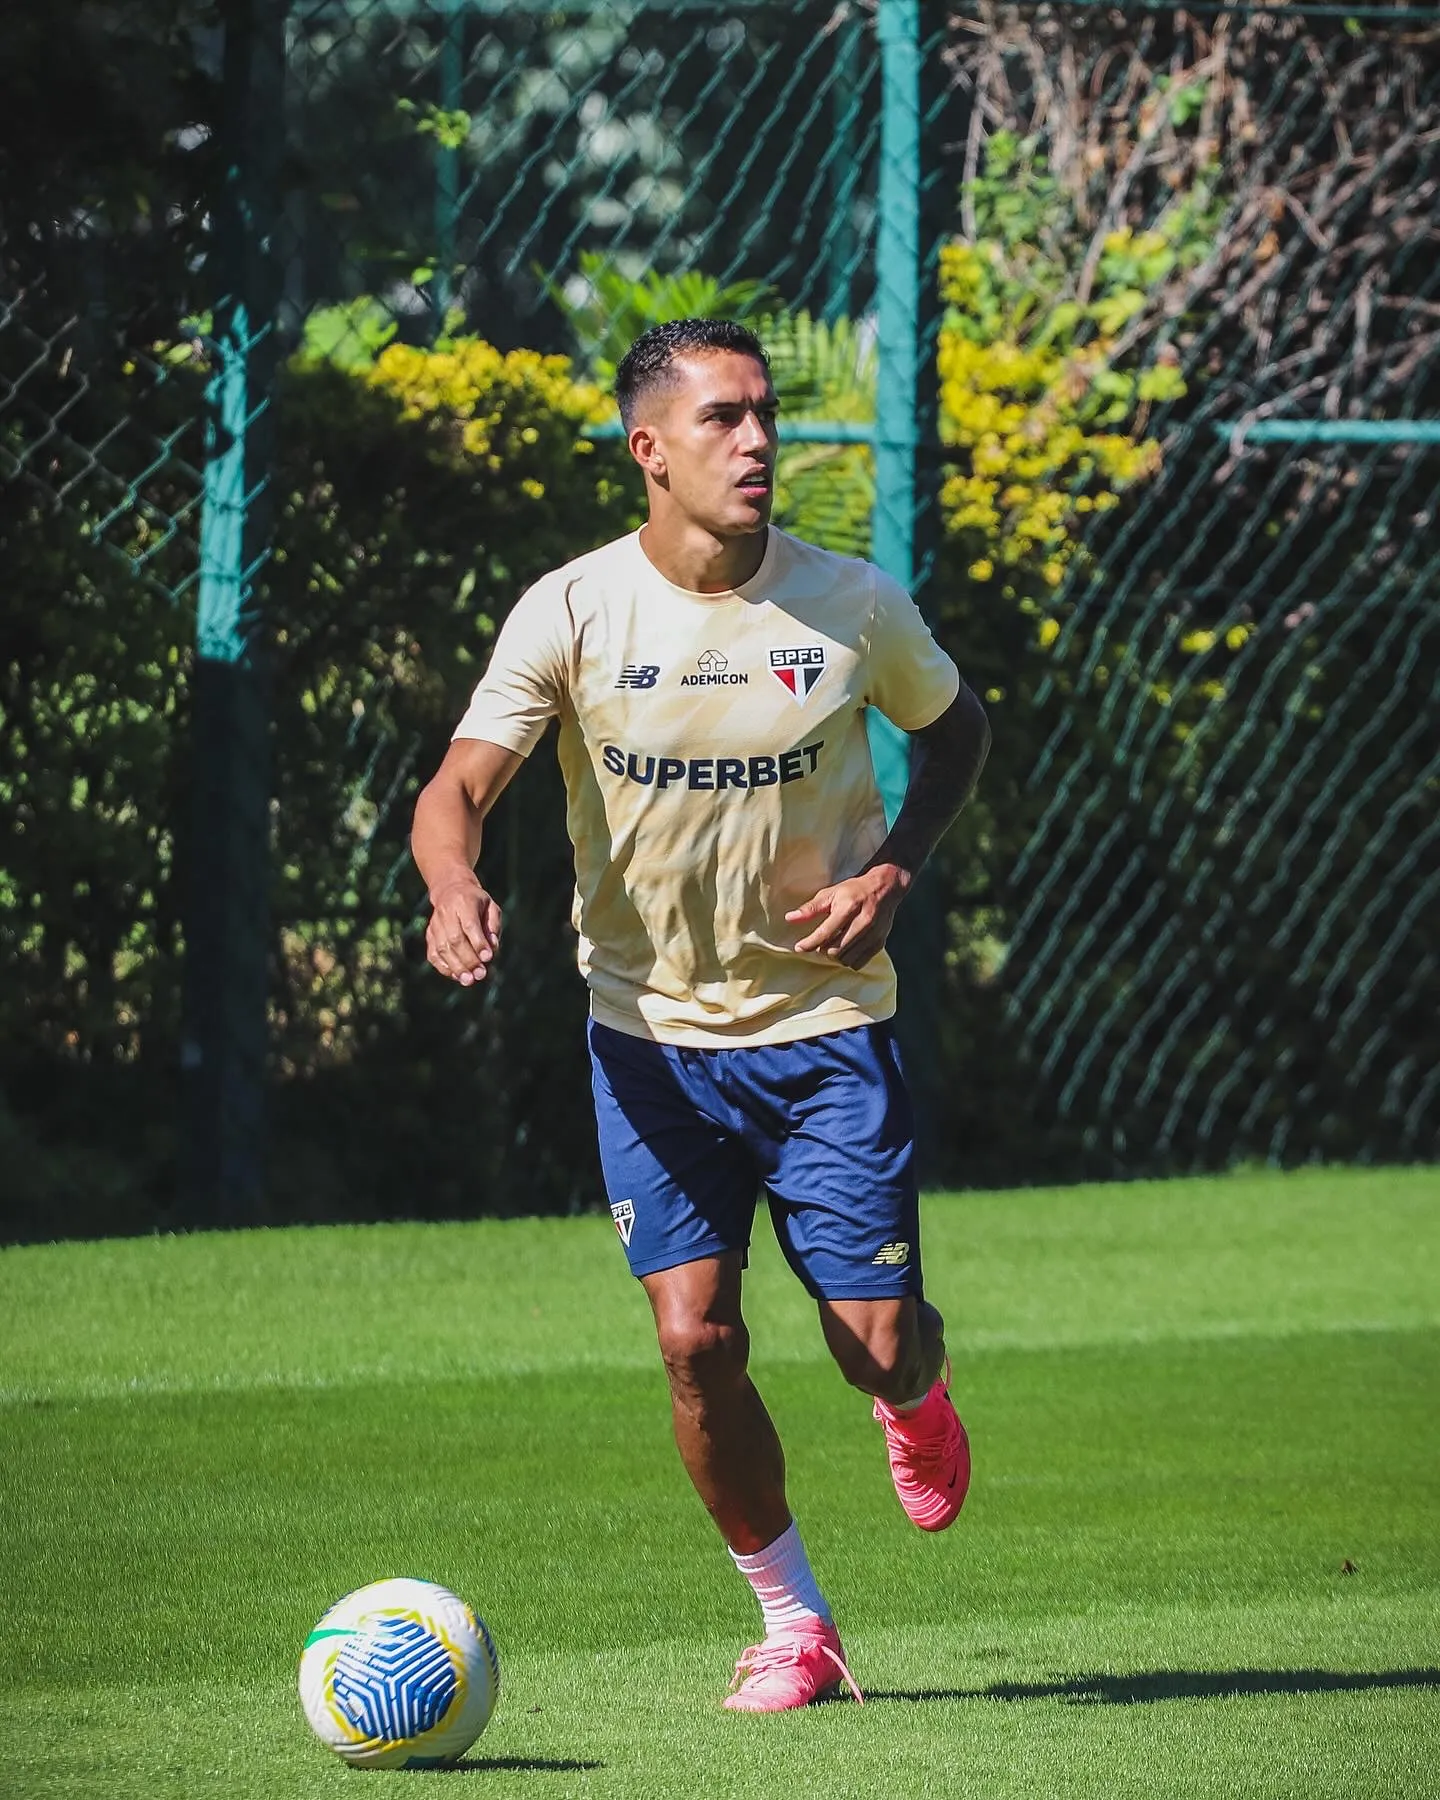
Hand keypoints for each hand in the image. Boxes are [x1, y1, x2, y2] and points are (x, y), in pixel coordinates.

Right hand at [425, 874, 502, 985]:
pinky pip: (434, 954)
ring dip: (456, 967)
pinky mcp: (429, 935)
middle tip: (481, 974)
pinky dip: (444, 968)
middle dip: (468, 959)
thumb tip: (492, 948)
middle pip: (455, 939)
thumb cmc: (476, 902)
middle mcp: (446, 913)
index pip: (469, 925)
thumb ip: (494, 926)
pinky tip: (457, 976)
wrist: (450, 890)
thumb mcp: (491, 907)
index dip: (478, 943)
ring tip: (469, 980)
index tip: (488, 958)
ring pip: (442, 949)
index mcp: (464, 902)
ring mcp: (435, 925)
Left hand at [786, 865, 910, 968]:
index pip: (826, 932)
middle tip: (820, 943)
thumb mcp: (831, 893)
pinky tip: (845, 949)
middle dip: (823, 950)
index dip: (810, 943)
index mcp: (848, 907)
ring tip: (832, 945)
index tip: (799, 947)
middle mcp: (863, 922)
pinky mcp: (880, 942)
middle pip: (835, 949)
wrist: (885, 888)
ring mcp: (873, 934)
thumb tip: (789, 918)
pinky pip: (859, 962)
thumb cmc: (854, 890)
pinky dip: (848, 960)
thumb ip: (810, 908)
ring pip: (846, 958)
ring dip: (835, 956)